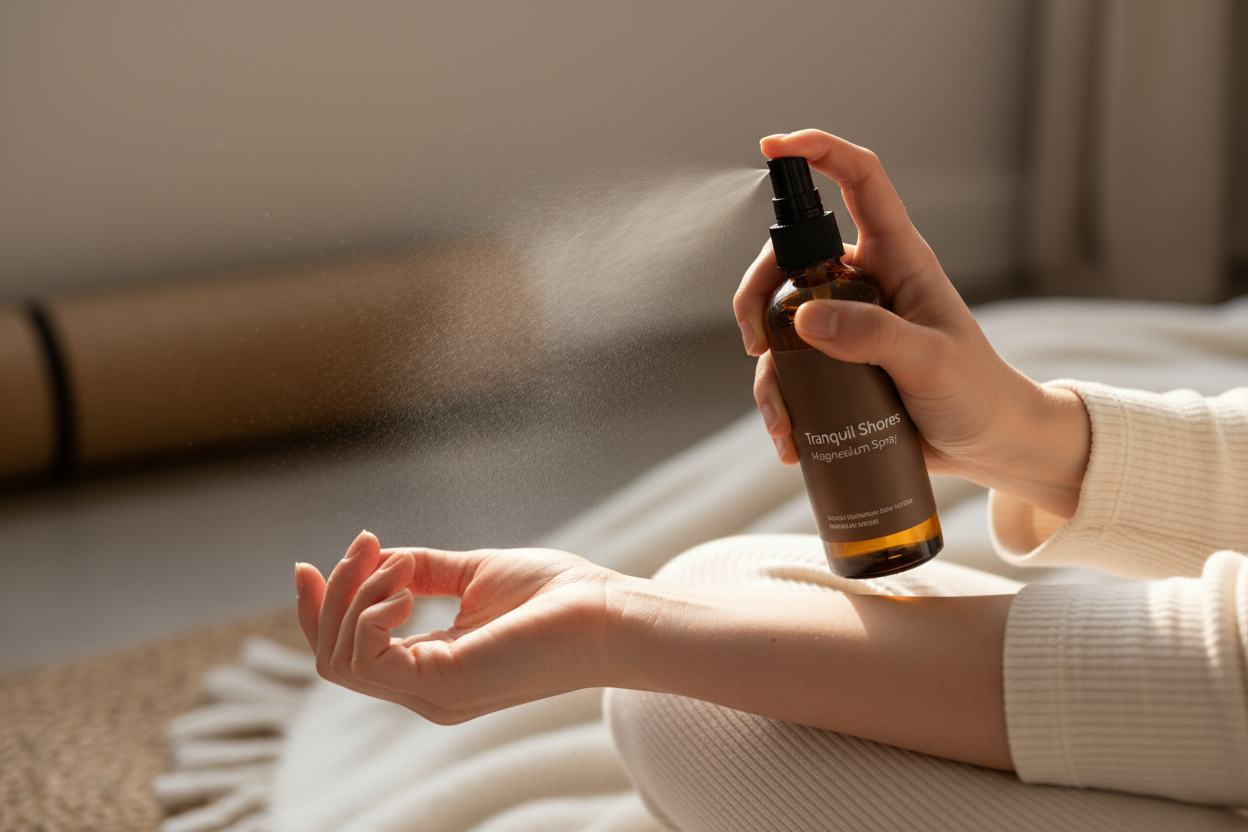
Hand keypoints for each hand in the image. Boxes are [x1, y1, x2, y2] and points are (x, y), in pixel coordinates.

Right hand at [294, 530, 621, 722]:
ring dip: (353, 598)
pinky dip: (372, 613)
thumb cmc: (557, 594)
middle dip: (333, 595)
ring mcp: (431, 693)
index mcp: (431, 666)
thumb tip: (376, 557)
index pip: (347, 652)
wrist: (606, 613)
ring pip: (339, 659)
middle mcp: (424, 689)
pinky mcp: (442, 684)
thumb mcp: (473, 573)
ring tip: (396, 565)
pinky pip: (368, 659)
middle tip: (364, 546)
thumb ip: (423, 570)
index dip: (318, 610)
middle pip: (331, 657)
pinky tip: (406, 587)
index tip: (308, 564)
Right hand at [734, 130, 1088, 517]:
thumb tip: (805, 318)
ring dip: (767, 371)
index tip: (773, 147)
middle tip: (755, 344)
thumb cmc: (977, 392)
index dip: (819, 152)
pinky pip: (790, 371)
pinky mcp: (837, 365)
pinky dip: (780, 404)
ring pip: (780, 323)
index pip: (860, 182)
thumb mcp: (931, 361)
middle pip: (790, 260)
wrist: (991, 445)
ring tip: (782, 421)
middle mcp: (866, 282)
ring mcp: (848, 323)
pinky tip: (788, 439)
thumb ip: (874, 336)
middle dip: (757, 297)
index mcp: (898, 258)